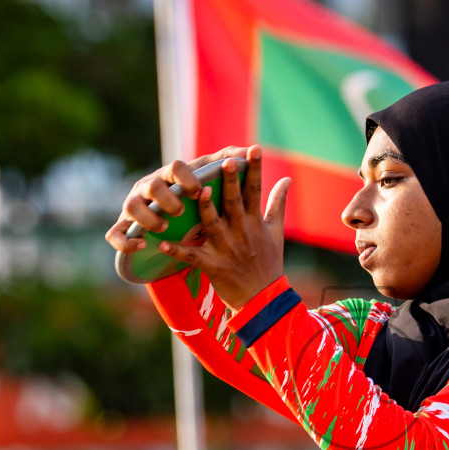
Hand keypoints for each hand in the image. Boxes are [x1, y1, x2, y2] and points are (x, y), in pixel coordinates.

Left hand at [106, 146, 291, 310]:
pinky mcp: (213, 266)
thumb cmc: (270, 263)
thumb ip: (277, 203)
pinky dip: (177, 251)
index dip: (254, 169)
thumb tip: (286, 180)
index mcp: (255, 222)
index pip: (255, 190)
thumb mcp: (277, 232)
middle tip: (226, 161)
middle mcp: (241, 233)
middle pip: (234, 202)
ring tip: (198, 191)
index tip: (253, 149)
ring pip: (213, 224)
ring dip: (205, 208)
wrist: (264, 300)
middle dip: (230, 182)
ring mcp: (226, 249)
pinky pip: (192, 256)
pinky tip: (162, 243)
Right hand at [107, 146, 252, 248]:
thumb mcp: (207, 179)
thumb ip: (226, 163)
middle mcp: (149, 187)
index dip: (186, 178)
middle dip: (166, 198)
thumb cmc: (190, 194)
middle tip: (181, 212)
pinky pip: (115, 234)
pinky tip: (142, 246)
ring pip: (130, 207)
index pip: (175, 167)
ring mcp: (134, 206)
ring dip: (147, 217)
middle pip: (151, 185)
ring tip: (165, 227)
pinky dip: (126, 241)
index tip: (199, 191)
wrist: (167, 217)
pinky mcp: (124, 227)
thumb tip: (250, 150)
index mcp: (170, 176)